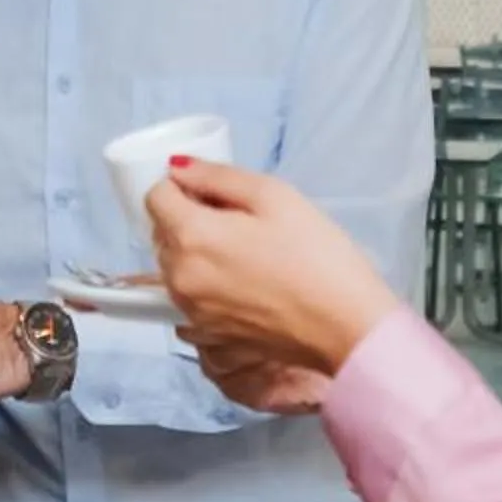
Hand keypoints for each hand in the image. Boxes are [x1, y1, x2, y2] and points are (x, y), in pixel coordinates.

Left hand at [149, 160, 401, 407]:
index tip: (213, 192)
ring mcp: (190, 311)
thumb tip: (178, 168)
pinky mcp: (206, 333)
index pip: (155, 197)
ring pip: (173, 266)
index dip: (181, 186)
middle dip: (186, 217)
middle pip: (161, 232)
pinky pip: (189, 296)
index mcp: (192, 237)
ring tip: (244, 251)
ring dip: (194, 251)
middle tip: (236, 219)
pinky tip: (244, 282)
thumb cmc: (317, 256)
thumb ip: (217, 176)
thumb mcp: (275, 196)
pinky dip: (204, 282)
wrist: (346, 326)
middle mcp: (179, 277)